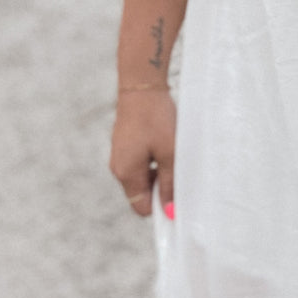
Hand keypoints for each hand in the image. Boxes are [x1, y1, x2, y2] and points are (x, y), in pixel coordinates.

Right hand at [109, 90, 176, 217]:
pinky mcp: (124, 144)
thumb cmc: (156, 119)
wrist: (142, 86)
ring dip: (158, 172)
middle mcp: (118, 167)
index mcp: (126, 174)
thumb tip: (169, 211)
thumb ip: (169, 184)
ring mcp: (120, 155)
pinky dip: (153, 160)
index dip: (159, 207)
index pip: (140, 207)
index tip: (178, 197)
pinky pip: (139, 162)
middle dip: (160, 188)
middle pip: (141, 193)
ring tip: (172, 154)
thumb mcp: (169, 153)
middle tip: (178, 171)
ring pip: (142, 177)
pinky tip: (164, 144)